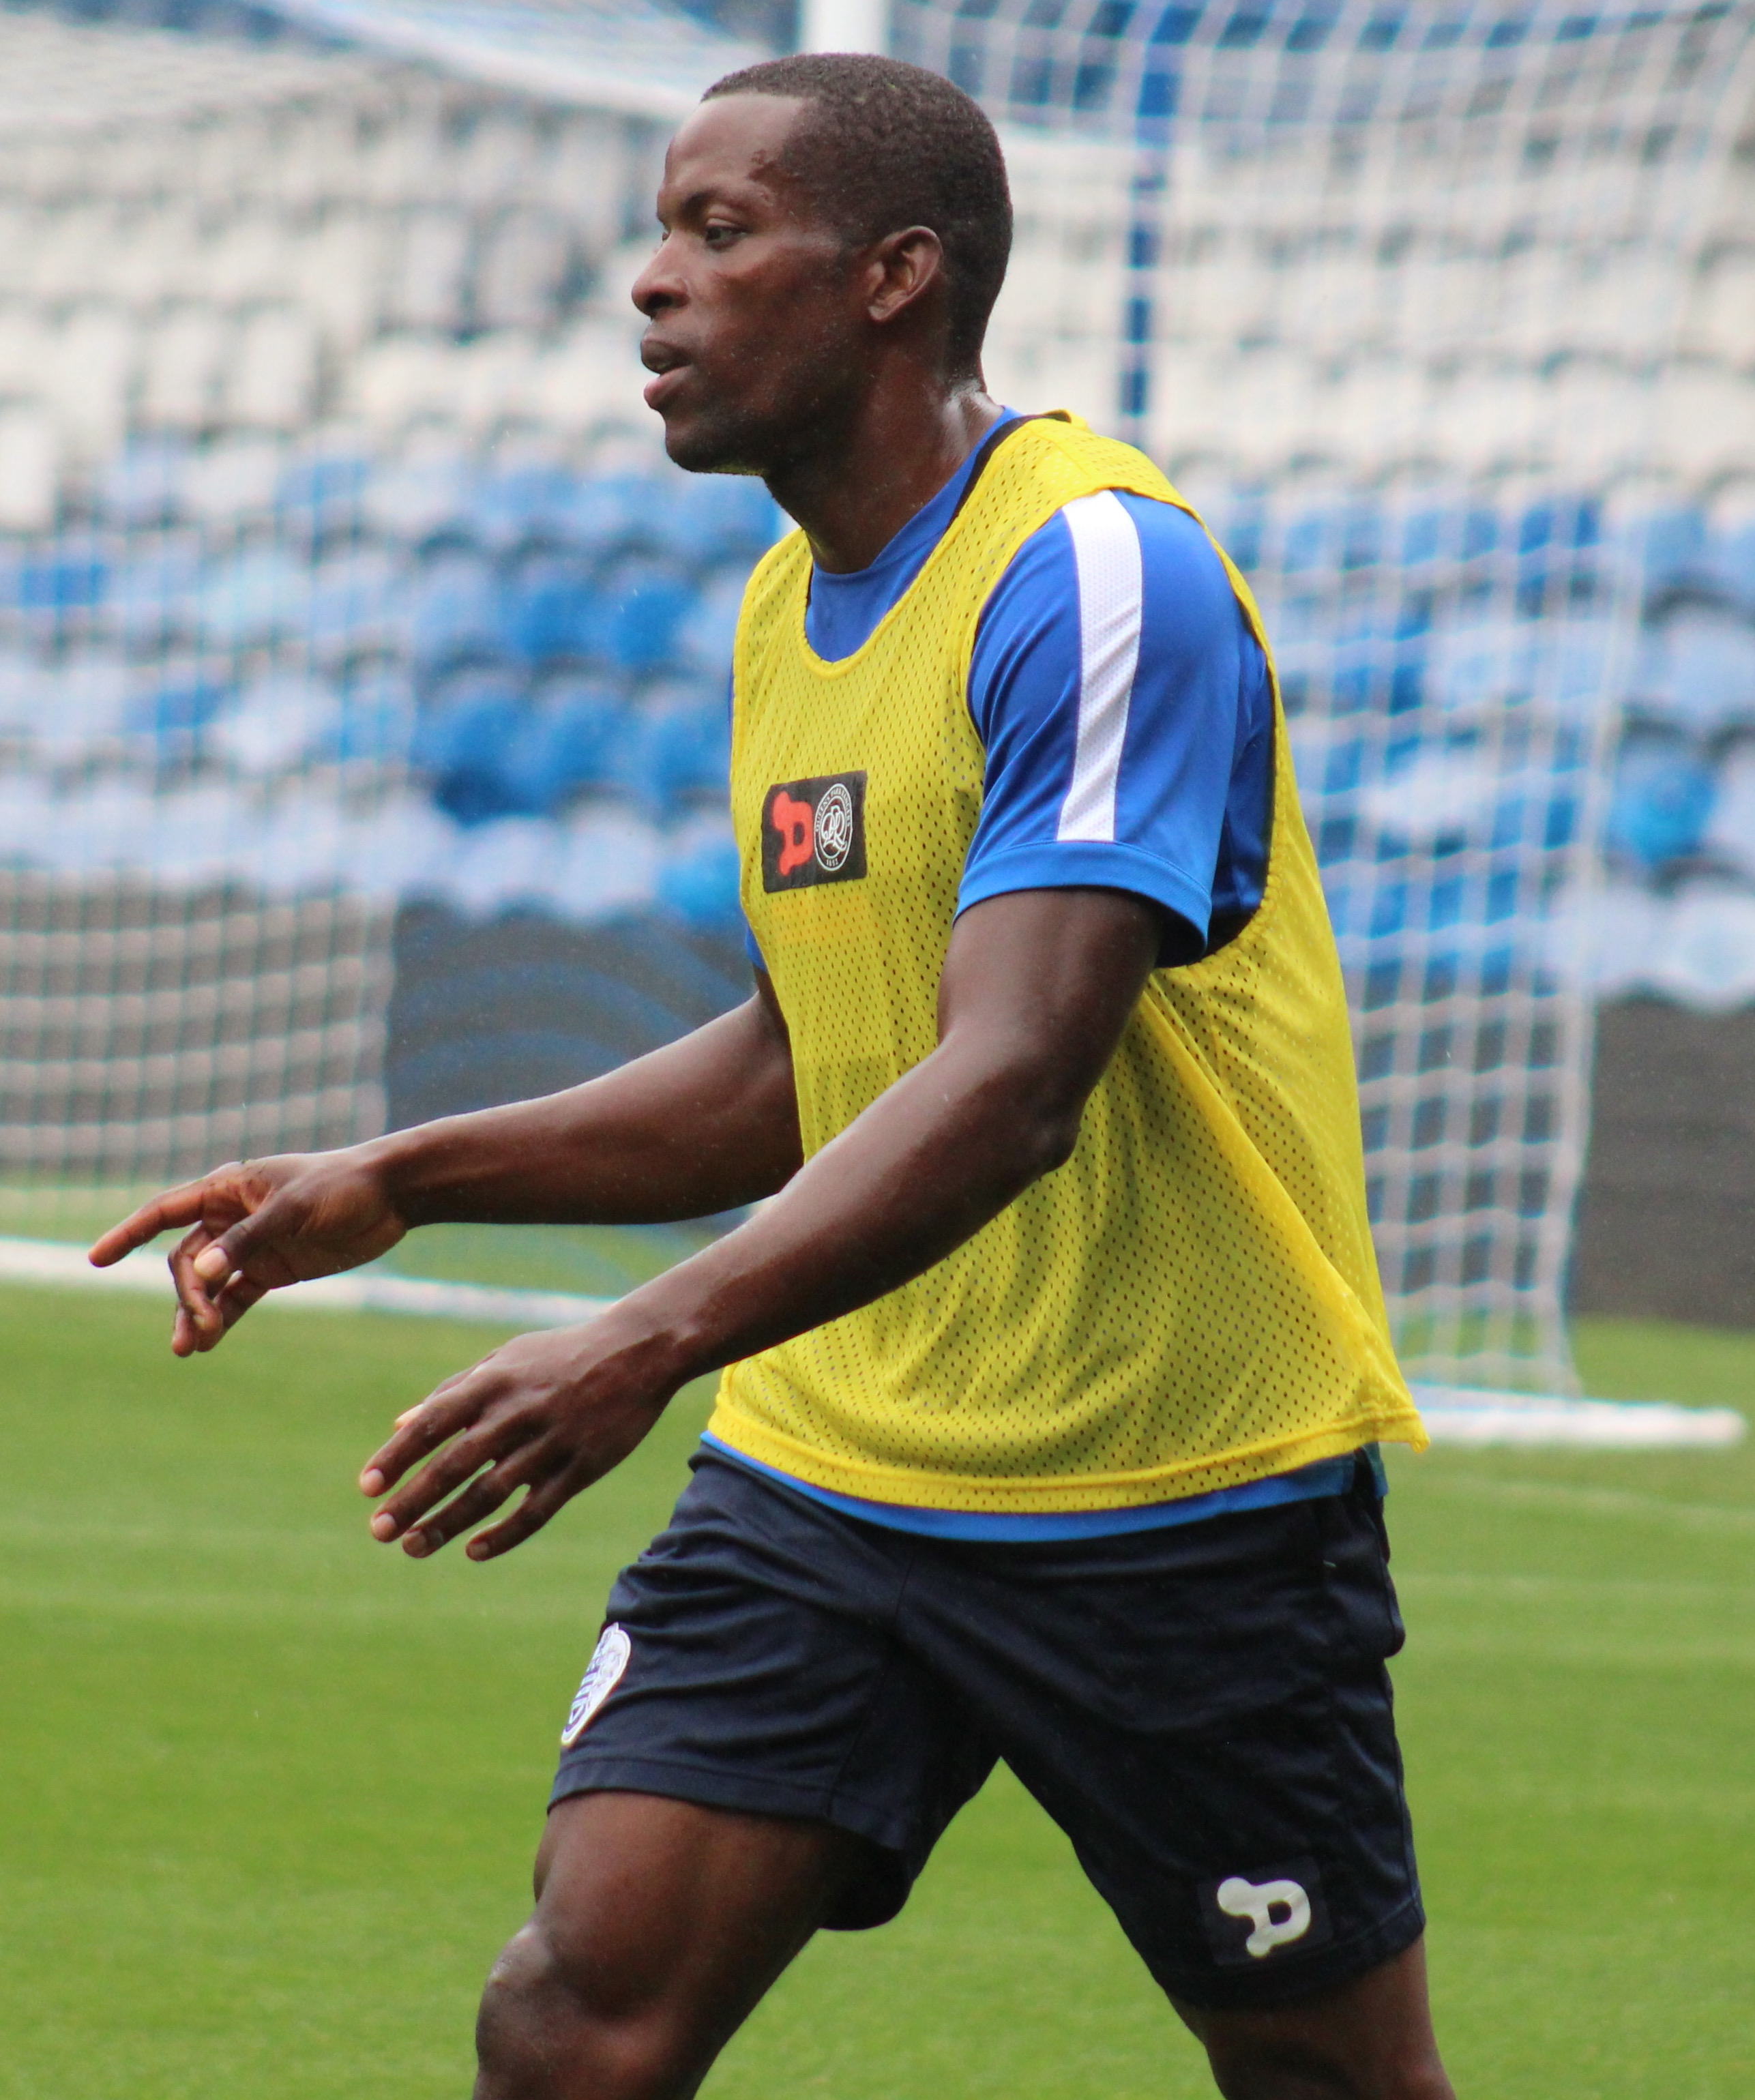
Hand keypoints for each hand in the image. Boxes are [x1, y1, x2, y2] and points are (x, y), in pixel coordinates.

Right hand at [88, 1150, 408, 1356]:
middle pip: (187, 1259)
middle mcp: (233, 1216)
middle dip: (187, 1294)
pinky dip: (222, 1317)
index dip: (128, 1233)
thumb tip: (201, 1273)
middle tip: (199, 1328)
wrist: (392, 1195)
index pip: (165, 1211)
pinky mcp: (275, 1267)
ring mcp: (253, 1244)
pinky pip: (237, 1296)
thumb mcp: (295, 1210)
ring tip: (189, 1349)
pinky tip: (208, 1343)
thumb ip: (248, 1241)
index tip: (96, 1259)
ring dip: (196, 1313)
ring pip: (208, 1283)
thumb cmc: (342, 1187)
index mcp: (229, 1188)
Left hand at [357, 1317, 680, 1560]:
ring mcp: (551, 1443)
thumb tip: (399, 1426)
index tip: (367, 1487)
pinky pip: (537, 1510)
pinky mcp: (582, 1468)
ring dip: (446, 1525)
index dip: (397, 1456)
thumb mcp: (504, 1359)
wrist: (638, 1352)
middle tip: (378, 1531)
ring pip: (489, 1495)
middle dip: (412, 1502)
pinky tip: (473, 1551)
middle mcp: (518, 1413)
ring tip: (412, 1548)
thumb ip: (452, 1391)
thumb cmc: (560, 1355)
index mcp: (493, 1382)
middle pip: (454, 1466)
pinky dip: (504, 1534)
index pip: (432, 1423)